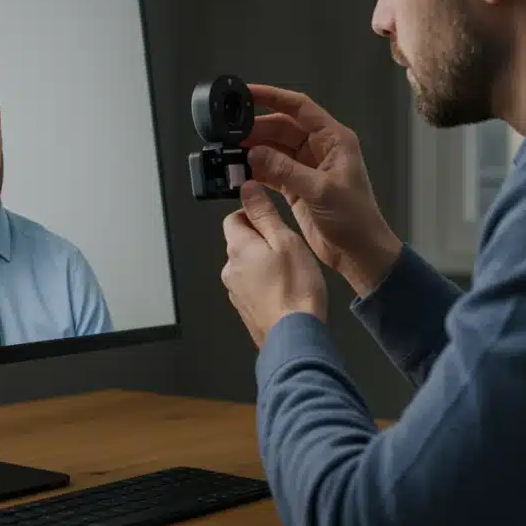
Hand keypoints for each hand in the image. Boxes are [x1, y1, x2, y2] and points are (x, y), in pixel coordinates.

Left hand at [221, 182, 326, 347]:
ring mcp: (235, 291)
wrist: (295, 336)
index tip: (274, 221)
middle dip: (262, 241)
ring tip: (291, 273)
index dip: (253, 214)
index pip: (233, 218)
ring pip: (248, 266)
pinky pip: (253, 287)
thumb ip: (264, 214)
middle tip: (288, 249)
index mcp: (238, 248)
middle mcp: (230, 269)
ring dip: (265, 264)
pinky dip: (266, 285)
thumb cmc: (295, 289)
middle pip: (241, 243)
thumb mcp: (285, 241)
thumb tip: (247, 189)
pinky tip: (286, 291)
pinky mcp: (245, 309)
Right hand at [242, 84, 402, 297]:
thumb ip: (285, 170)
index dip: (273, 97)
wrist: (359, 253)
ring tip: (231, 153)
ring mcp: (307, 168)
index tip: (247, 93)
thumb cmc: (354, 219)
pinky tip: (241, 173)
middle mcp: (320, 148)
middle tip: (231, 135)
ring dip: (254, 151)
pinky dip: (257, 171)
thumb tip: (254, 153)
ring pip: (274, 149)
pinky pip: (272, 171)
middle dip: (257, 129)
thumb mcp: (320, 190)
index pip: (300, 107)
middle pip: (282, 128)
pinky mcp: (297, 187)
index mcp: (334, 139)